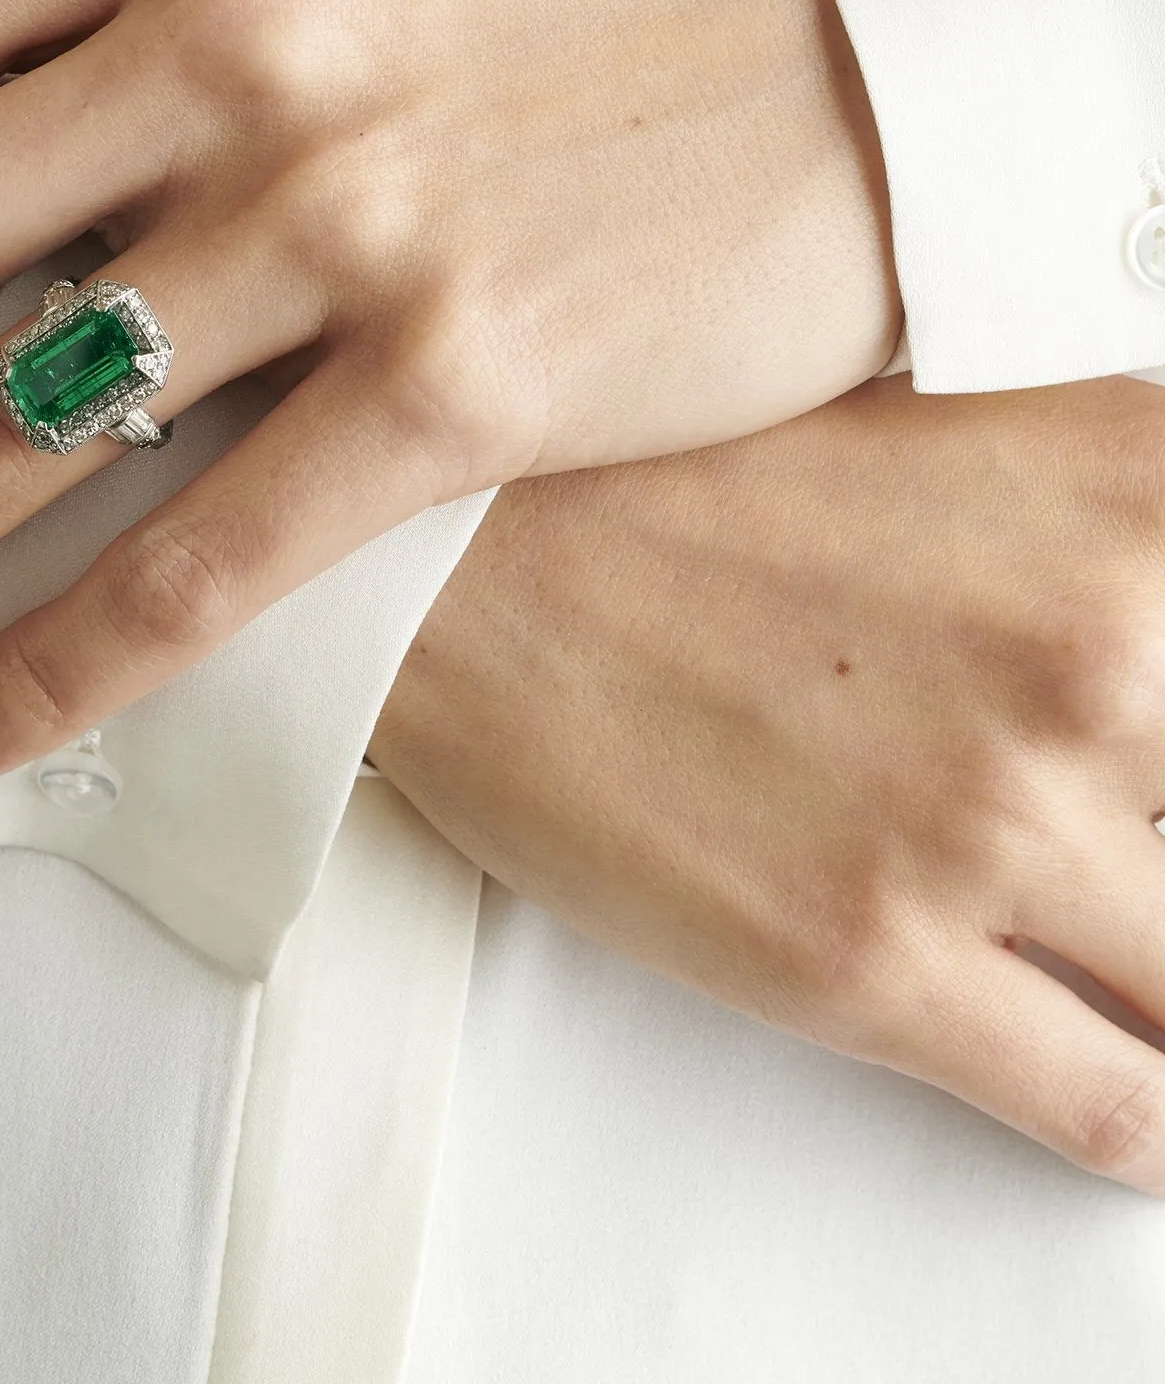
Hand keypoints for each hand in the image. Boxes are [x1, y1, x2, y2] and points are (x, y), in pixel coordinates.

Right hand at [370, 372, 1164, 1190]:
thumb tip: (1154, 621)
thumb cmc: (653, 483)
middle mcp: (1093, 660)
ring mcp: (988, 820)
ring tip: (1135, 981)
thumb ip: (1112, 509)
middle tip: (1118, 857)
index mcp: (1130, 500)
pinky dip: (1153, 1131)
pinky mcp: (875, 962)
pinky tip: (1141, 1104)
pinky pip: (1118, 1110)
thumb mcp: (943, 416)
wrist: (454, 560)